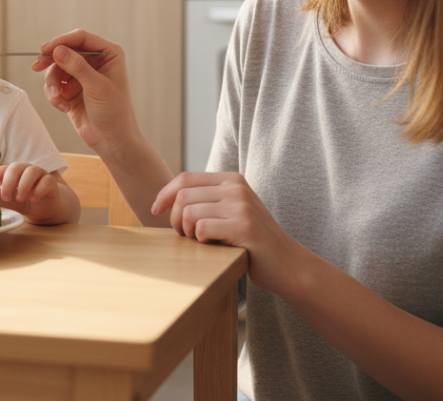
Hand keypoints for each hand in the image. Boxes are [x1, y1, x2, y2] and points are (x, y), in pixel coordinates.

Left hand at [0, 163, 60, 217]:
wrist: (44, 209)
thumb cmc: (24, 202)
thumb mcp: (10, 201)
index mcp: (13, 173)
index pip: (2, 169)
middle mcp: (26, 170)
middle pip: (16, 168)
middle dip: (8, 182)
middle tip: (6, 197)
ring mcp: (40, 175)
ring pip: (32, 171)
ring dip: (24, 185)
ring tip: (20, 199)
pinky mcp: (51, 183)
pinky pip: (47, 181)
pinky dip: (39, 190)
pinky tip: (33, 199)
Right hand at [31, 30, 139, 155]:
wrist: (112, 140)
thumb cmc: (114, 113)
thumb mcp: (97, 87)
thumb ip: (78, 67)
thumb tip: (58, 50)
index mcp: (108, 54)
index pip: (80, 38)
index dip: (61, 41)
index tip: (45, 50)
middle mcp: (95, 61)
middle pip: (64, 51)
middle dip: (51, 62)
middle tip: (36, 67)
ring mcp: (82, 75)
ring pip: (56, 68)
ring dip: (53, 84)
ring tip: (58, 100)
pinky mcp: (71, 89)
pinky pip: (54, 84)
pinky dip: (54, 96)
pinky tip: (63, 107)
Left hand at [152, 171, 306, 292]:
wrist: (287, 264)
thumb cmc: (251, 241)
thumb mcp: (231, 210)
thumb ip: (207, 199)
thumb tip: (167, 198)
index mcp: (231, 180)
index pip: (185, 178)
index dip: (164, 194)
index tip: (155, 210)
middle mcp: (236, 188)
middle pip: (183, 196)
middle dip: (175, 218)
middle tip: (185, 235)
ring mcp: (240, 206)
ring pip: (189, 212)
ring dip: (187, 232)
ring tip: (200, 242)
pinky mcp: (242, 226)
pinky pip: (201, 229)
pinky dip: (201, 241)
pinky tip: (214, 247)